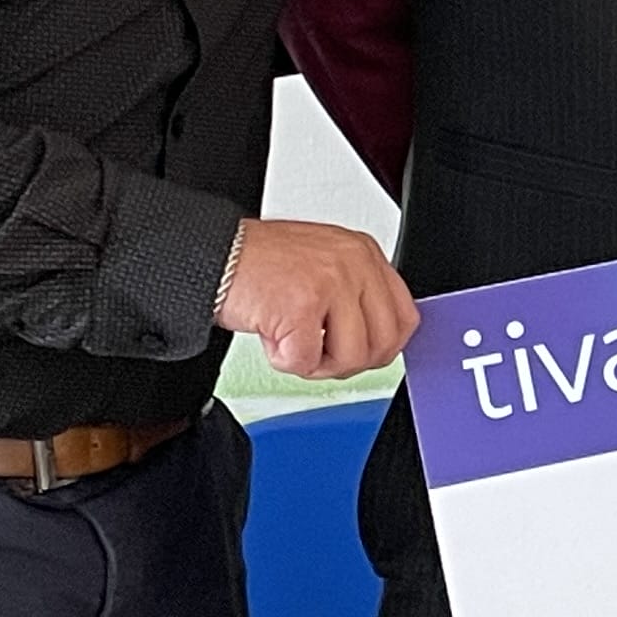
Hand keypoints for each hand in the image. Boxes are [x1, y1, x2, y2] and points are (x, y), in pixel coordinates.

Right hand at [216, 217, 418, 379]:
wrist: (211, 255)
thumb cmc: (258, 265)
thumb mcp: (322, 266)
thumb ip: (354, 297)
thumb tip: (376, 342)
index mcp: (363, 253)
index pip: (404, 317)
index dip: (380, 348)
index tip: (355, 352)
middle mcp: (353, 263)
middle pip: (383, 343)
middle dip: (347, 363)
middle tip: (317, 353)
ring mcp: (330, 282)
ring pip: (351, 357)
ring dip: (314, 363)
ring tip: (289, 339)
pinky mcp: (302, 305)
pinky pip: (306, 361)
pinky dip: (282, 359)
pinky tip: (269, 333)